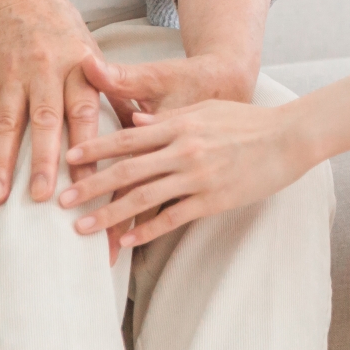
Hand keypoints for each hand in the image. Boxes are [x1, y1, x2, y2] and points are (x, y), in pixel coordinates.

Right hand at [0, 0, 103, 206]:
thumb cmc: (64, 31)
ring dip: (0, 162)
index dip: (90, 145)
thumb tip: (142, 126)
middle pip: (45, 120)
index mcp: (79, 68)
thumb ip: (115, 92)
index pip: (85, 111)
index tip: (93, 181)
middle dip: (43, 160)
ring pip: (6, 124)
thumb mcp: (94, 54)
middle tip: (42, 197)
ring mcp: (13, 78)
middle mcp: (46, 73)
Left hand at [78, 51, 258, 251]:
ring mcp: (198, 176)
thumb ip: (168, 119)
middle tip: (62, 199)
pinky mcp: (213, 199)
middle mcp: (184, 149)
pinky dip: (147, 230)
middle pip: (127, 169)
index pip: (128, 137)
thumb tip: (135, 123)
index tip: (68, 157)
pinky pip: (172, 217)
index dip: (95, 148)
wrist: (287, 137)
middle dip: (91, 185)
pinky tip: (127, 240)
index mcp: (180, 124)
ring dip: (110, 214)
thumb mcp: (205, 110)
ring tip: (83, 228)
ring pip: (144, 197)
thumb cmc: (246, 121)